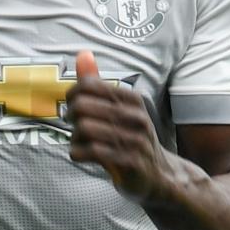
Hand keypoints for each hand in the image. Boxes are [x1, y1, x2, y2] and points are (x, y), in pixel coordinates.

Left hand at [67, 49, 174, 203]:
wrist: (158, 176)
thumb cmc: (131, 139)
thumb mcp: (119, 109)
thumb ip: (97, 83)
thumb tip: (82, 53)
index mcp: (132, 100)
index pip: (88, 85)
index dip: (72, 95)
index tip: (73, 106)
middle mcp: (135, 117)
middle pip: (82, 106)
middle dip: (70, 116)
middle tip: (75, 125)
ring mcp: (133, 140)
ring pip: (83, 129)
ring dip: (74, 138)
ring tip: (80, 142)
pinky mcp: (128, 162)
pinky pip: (90, 152)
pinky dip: (78, 153)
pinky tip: (82, 155)